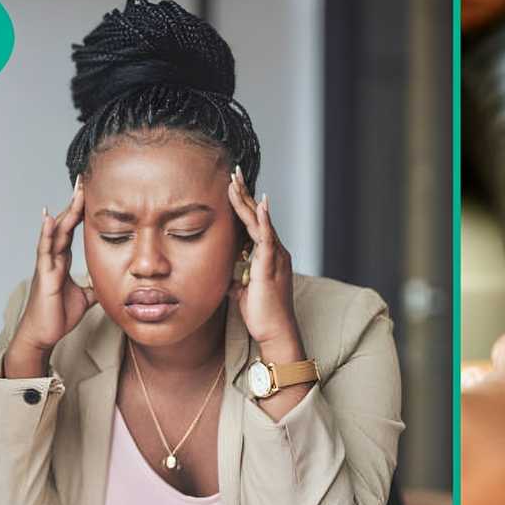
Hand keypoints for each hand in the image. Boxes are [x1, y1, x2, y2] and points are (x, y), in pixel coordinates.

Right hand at [7, 176, 97, 375]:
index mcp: (62, 260)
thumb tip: (112, 283)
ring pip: (56, 232)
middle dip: (74, 203)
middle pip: (65, 224)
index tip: (89, 191)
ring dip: (65, 211)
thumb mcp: (85, 297)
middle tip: (83, 180)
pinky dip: (47, 234)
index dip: (81, 211)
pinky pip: (45, 251)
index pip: (73, 229)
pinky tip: (49, 218)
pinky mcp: (45, 275)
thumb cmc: (58, 315)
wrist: (42, 335)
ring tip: (74, 192)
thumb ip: (95, 286)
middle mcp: (53, 258)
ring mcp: (47, 265)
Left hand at [226, 166, 302, 359]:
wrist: (275, 332)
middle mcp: (275, 252)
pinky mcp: (271, 265)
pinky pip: (267, 238)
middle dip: (245, 194)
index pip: (253, 223)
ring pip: (260, 222)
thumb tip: (229, 279)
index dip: (243, 205)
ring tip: (237, 181)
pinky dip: (263, 220)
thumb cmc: (262, 315)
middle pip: (258, 216)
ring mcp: (275, 257)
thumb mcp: (244, 293)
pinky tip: (260, 204)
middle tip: (234, 172)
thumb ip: (239, 281)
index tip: (232, 186)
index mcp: (268, 256)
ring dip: (248, 200)